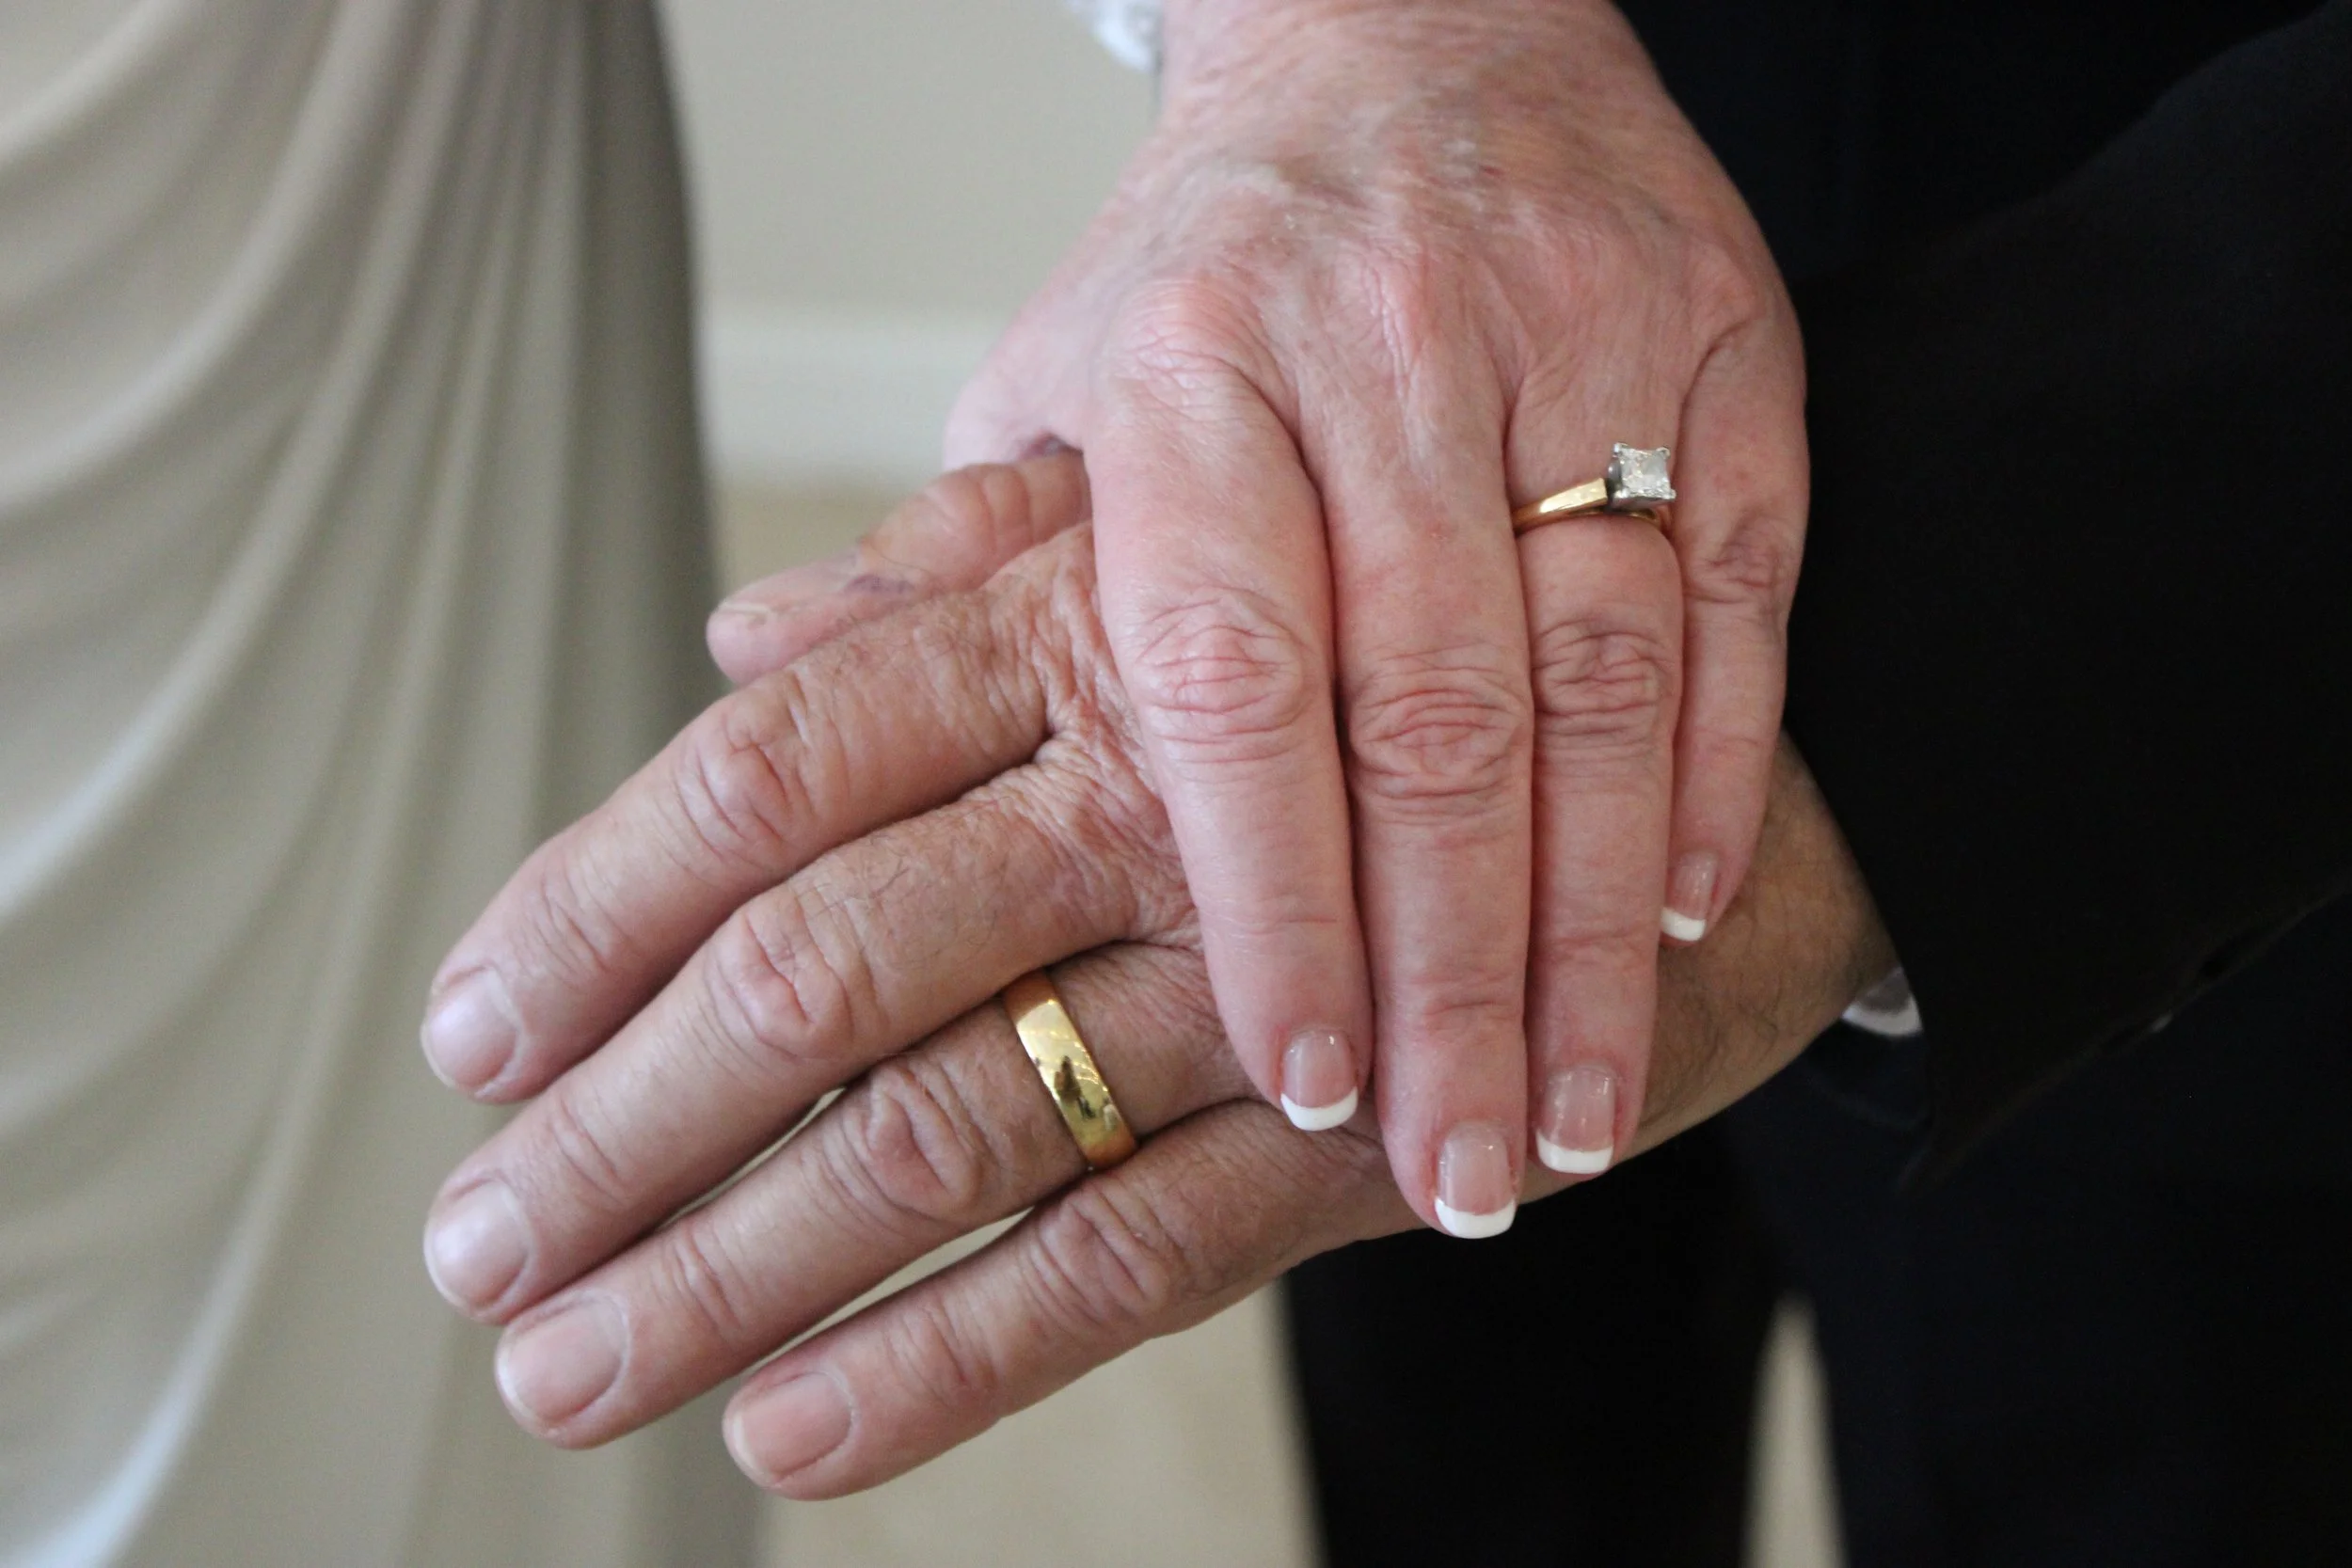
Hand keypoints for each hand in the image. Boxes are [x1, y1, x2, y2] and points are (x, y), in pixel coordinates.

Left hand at [427, 472, 1884, 1496]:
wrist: (1768, 767)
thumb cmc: (1445, 660)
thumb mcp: (1219, 573)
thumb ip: (972, 583)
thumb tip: (744, 641)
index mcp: (1084, 632)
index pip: (775, 775)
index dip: (598, 907)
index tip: (473, 1037)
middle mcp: (1154, 792)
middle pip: (826, 968)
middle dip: (627, 1131)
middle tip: (482, 1253)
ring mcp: (1265, 974)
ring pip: (952, 1130)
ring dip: (741, 1269)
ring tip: (582, 1371)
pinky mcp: (1371, 1131)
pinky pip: (1132, 1258)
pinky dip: (957, 1357)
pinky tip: (803, 1427)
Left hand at [881, 0, 1806, 1230]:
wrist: (1422, 28)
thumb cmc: (1220, 261)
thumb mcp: (1055, 380)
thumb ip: (941, 556)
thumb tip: (741, 678)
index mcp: (1189, 374)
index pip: (1227, 666)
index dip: (1271, 886)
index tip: (1294, 1078)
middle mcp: (1381, 358)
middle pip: (1432, 709)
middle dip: (1453, 968)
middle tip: (1457, 1173)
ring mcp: (1573, 348)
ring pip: (1600, 674)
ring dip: (1593, 923)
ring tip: (1573, 1119)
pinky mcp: (1723, 353)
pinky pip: (1737, 586)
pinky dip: (1712, 768)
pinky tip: (1678, 920)